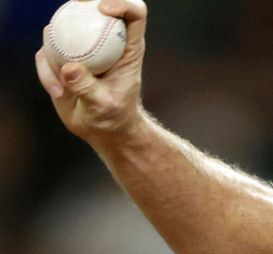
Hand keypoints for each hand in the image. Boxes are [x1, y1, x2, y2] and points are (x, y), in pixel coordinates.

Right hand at [34, 0, 148, 144]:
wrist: (102, 129)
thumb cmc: (114, 117)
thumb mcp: (104, 105)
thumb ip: (87, 88)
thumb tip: (68, 68)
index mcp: (127, 47)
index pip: (133, 14)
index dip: (121, 3)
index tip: (102, 9)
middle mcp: (105, 41)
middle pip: (92, 9)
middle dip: (79, 6)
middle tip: (63, 23)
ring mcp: (82, 48)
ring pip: (61, 31)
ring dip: (54, 55)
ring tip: (63, 88)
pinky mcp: (61, 57)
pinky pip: (45, 54)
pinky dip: (47, 72)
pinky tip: (58, 92)